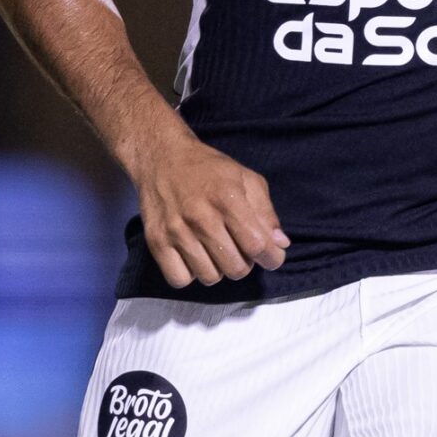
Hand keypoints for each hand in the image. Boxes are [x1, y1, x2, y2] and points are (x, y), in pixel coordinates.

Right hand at [130, 126, 288, 288]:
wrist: (162, 157)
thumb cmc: (209, 169)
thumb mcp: (246, 179)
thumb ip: (266, 213)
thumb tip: (280, 244)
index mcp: (227, 199)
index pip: (258, 246)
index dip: (272, 258)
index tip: (271, 256)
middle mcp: (200, 217)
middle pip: (236, 268)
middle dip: (245, 263)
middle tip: (239, 248)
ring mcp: (176, 231)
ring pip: (210, 277)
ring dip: (219, 269)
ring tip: (216, 250)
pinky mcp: (156, 241)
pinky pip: (180, 279)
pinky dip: (190, 274)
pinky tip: (194, 257)